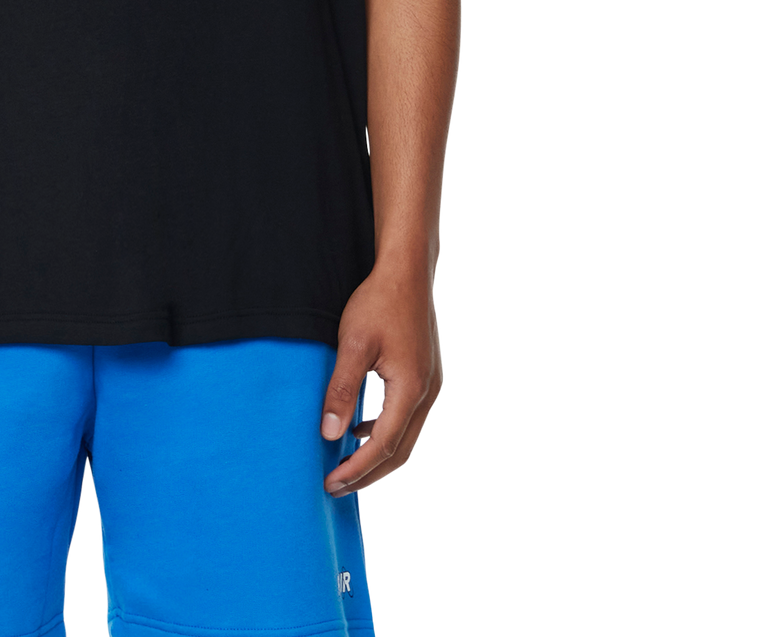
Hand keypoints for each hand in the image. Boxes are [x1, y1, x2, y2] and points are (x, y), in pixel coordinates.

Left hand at [321, 266, 443, 495]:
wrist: (406, 273)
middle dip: (369, 473)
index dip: (357, 468)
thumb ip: (342, 389)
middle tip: (337, 487)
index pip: (383, 445)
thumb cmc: (378, 303)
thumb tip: (329, 433)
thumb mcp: (353, 345)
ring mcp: (432, 387)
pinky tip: (362, 428)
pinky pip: (409, 418)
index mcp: (411, 389)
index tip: (331, 483)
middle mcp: (428, 394)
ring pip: (407, 438)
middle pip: (401, 452)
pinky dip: (386, 432)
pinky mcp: (428, 377)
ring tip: (347, 465)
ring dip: (378, 455)